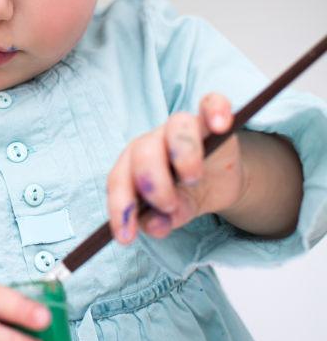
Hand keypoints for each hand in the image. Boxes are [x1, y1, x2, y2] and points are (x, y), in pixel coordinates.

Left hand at [107, 92, 244, 243]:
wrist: (219, 182)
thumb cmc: (186, 194)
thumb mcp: (174, 213)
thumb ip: (162, 220)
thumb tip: (155, 226)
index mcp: (133, 165)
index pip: (119, 180)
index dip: (120, 208)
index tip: (126, 237)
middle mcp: (153, 142)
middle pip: (144, 151)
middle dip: (152, 183)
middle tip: (167, 205)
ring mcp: (182, 128)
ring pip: (176, 127)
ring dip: (183, 155)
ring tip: (193, 178)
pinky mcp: (211, 119)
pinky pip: (213, 102)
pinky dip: (217, 110)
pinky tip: (221, 125)